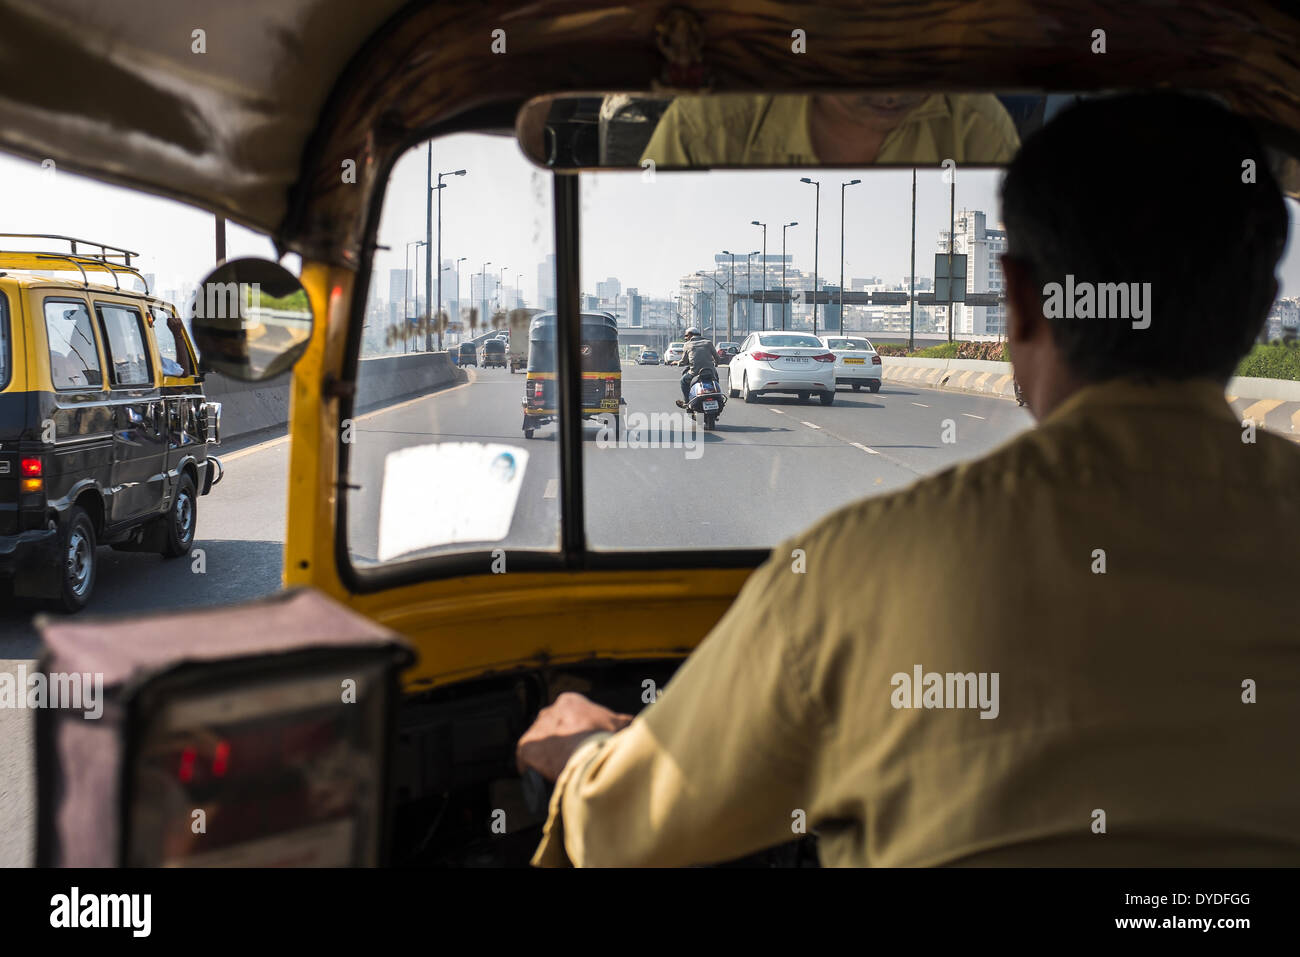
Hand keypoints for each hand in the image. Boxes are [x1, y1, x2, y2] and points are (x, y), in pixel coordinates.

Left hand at [516, 692, 633, 781]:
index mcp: (570, 702)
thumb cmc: (605, 737)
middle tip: (571, 757)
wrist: (589, 753)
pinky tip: (537, 776)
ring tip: (558, 769)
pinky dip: (530, 767)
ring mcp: (537, 728)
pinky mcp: (527, 746)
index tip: (582, 744)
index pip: (569, 715)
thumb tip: (635, 724)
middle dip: (561, 741)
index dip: (576, 731)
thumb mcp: (620, 725)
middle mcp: (550, 711)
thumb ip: (624, 722)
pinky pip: (526, 758)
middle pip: (553, 728)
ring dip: (547, 754)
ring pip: (541, 742)